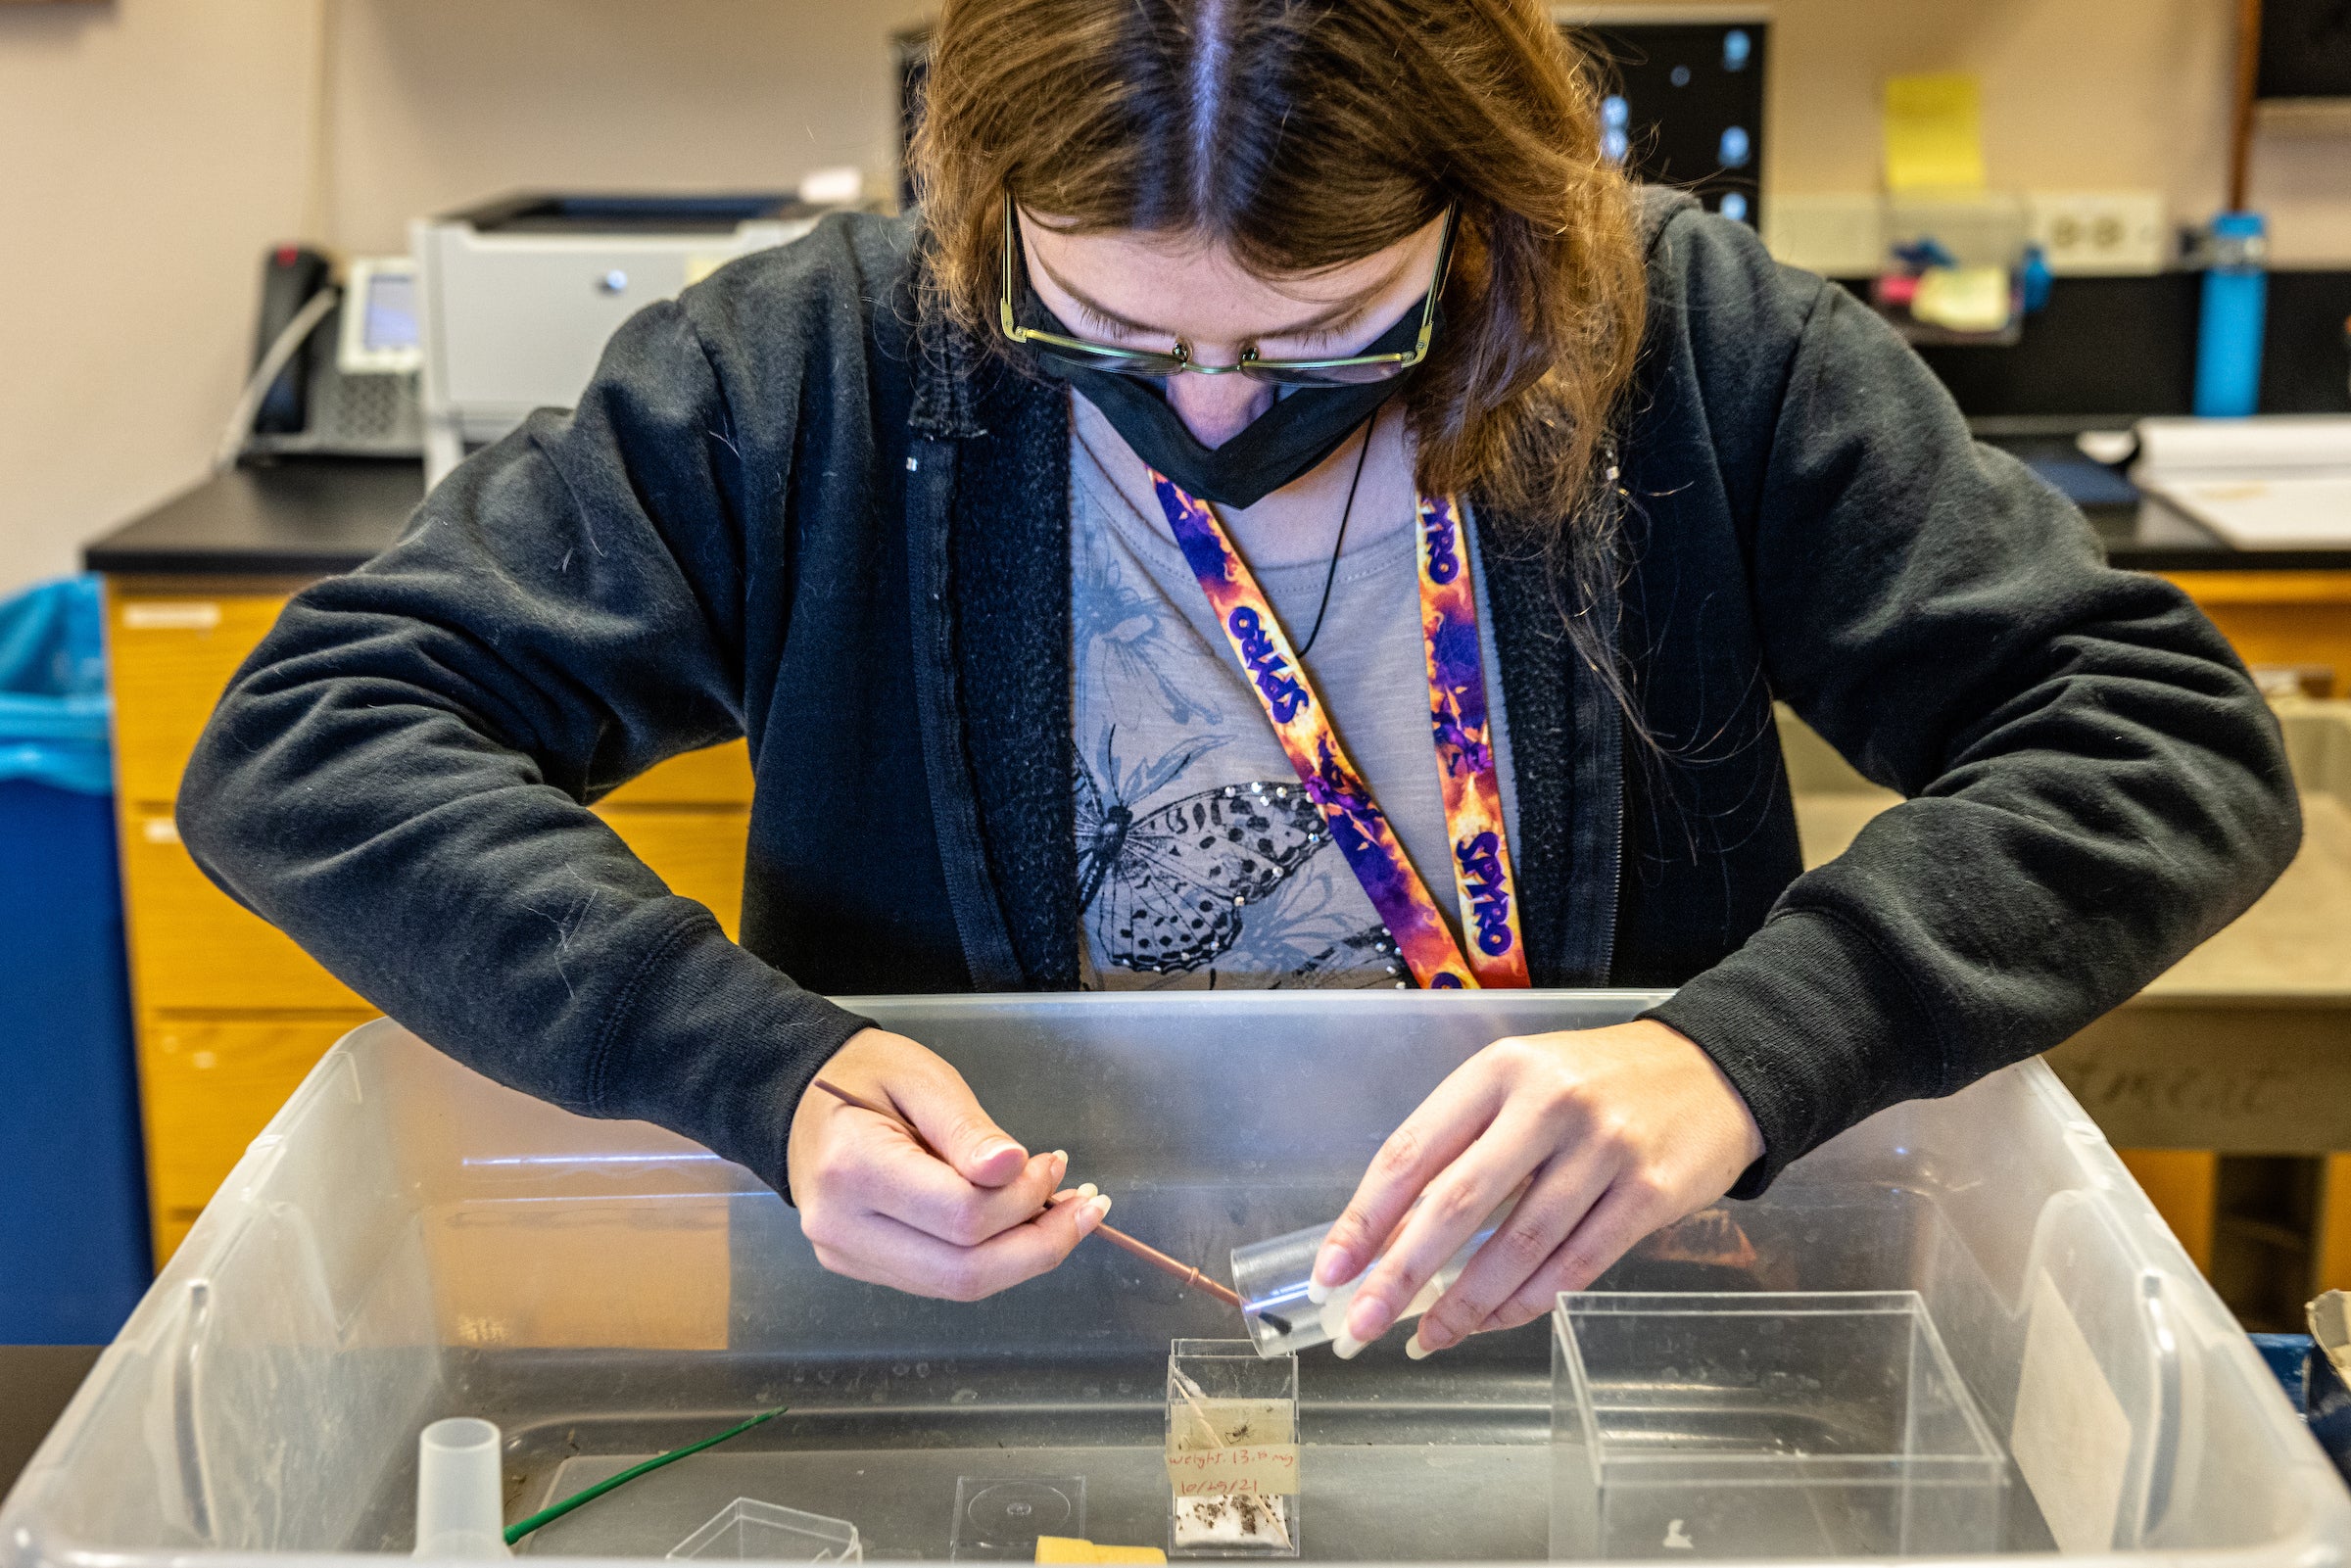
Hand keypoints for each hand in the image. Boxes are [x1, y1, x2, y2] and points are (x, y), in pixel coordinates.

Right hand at [787, 1027, 1111, 1298]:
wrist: (798, 1098)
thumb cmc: (865, 1075)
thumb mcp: (922, 1078)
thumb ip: (968, 1128)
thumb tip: (1015, 1169)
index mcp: (853, 1170)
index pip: (960, 1215)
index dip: (1023, 1198)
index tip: (1054, 1164)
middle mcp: (843, 1227)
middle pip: (962, 1272)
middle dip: (1038, 1245)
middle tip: (1085, 1206)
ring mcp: (847, 1256)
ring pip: (955, 1286)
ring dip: (1023, 1257)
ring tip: (1064, 1214)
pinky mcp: (860, 1267)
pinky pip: (939, 1280)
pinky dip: (991, 1258)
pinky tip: (1021, 1225)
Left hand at [1311, 1020, 1762, 1356]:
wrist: (1711, 1072)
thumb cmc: (1595, 1084)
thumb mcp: (1521, 1085)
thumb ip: (1462, 1147)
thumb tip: (1391, 1237)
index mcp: (1498, 1071)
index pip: (1413, 1149)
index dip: (1365, 1217)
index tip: (1332, 1271)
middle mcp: (1547, 1104)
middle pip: (1456, 1204)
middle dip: (1401, 1273)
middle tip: (1362, 1325)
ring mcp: (1603, 1149)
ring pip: (1517, 1247)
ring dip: (1465, 1304)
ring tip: (1429, 1338)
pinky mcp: (1648, 1193)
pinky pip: (1574, 1265)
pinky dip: (1528, 1303)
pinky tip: (1494, 1322)